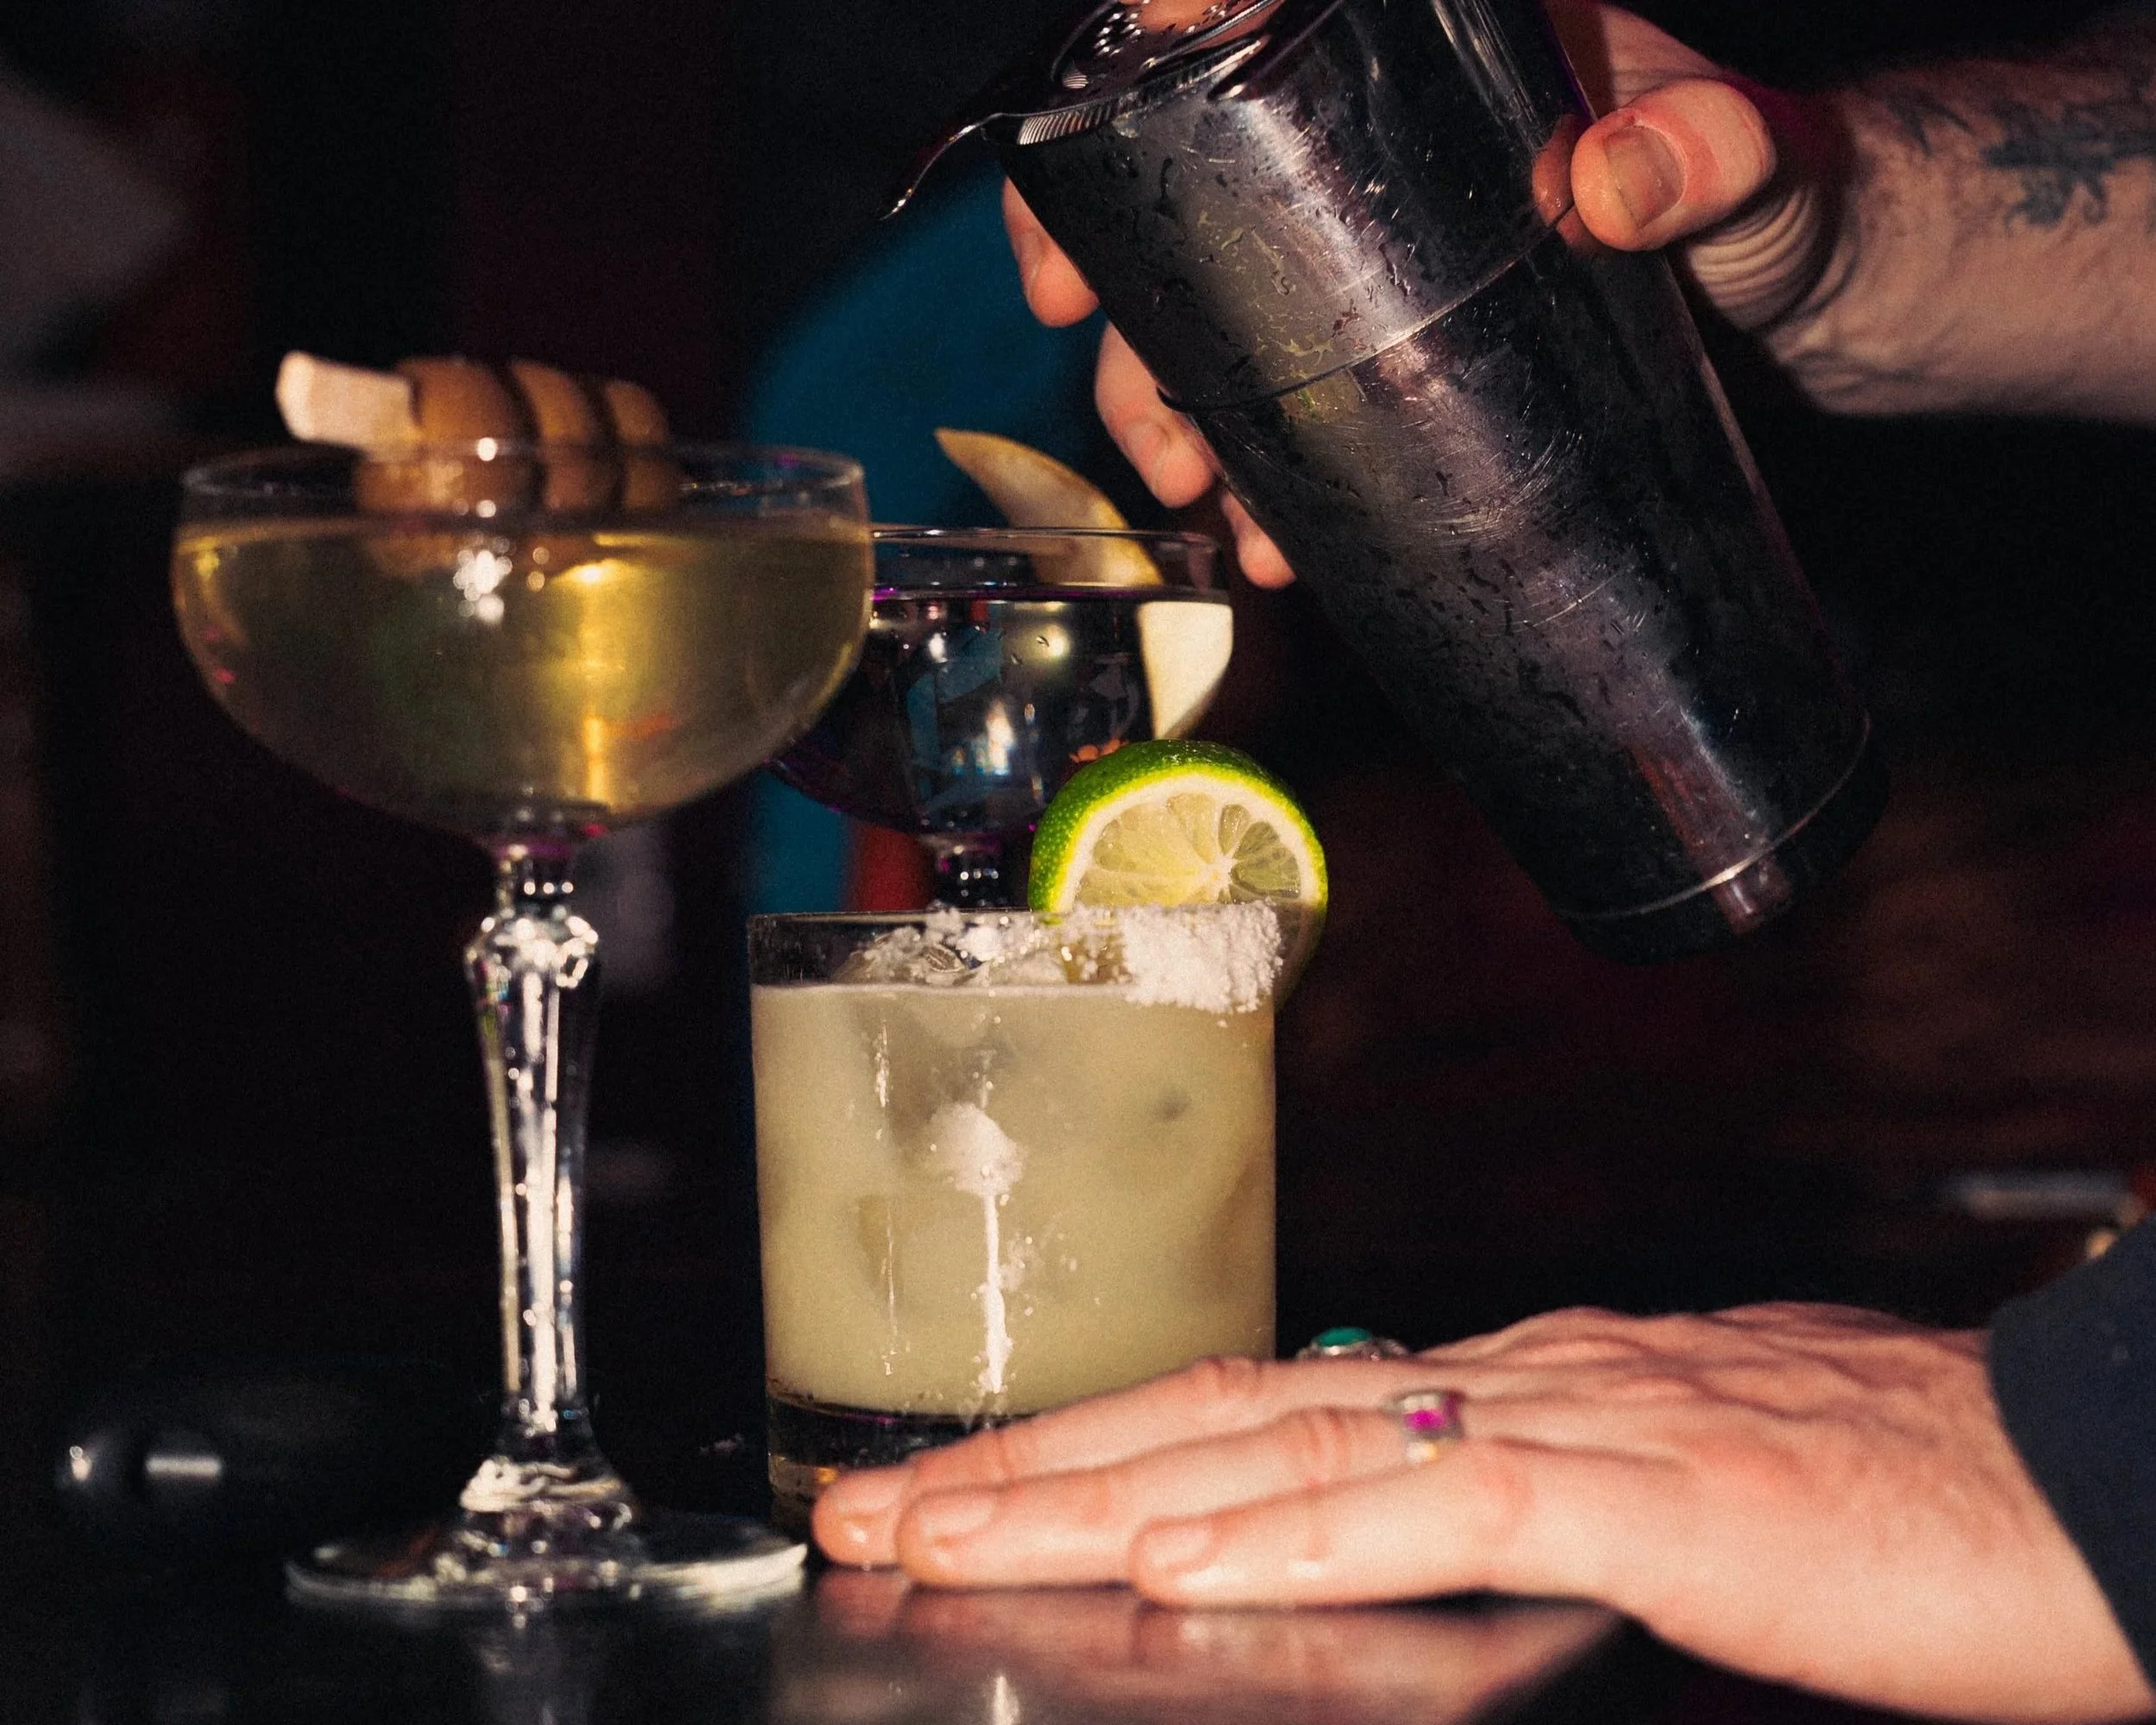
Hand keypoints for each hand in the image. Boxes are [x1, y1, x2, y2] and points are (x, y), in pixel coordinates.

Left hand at [815, 1303, 2152, 1723]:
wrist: (2080, 1474)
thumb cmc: (1897, 1498)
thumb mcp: (1676, 1482)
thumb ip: (1538, 1485)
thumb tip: (1424, 1509)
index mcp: (1514, 1378)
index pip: (1253, 1403)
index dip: (1089, 1444)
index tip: (956, 1486)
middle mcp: (1516, 1372)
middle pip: (1221, 1410)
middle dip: (1028, 1463)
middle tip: (867, 1506)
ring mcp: (1578, 1417)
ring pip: (1286, 1443)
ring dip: (1099, 1494)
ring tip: (946, 1533)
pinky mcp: (1655, 1490)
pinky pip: (1443, 1504)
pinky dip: (1295, 1534)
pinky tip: (1177, 1563)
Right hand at [1005, 2, 1836, 587]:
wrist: (1830, 299)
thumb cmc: (1795, 194)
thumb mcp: (1751, 164)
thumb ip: (1709, 153)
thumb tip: (1618, 176)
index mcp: (1419, 57)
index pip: (1222, 64)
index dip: (1105, 155)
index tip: (1066, 268)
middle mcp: (1375, 148)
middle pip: (1187, 221)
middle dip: (1137, 345)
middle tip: (1160, 452)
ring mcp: (1381, 254)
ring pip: (1226, 323)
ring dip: (1190, 425)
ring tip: (1212, 513)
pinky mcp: (1407, 343)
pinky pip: (1300, 400)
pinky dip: (1271, 473)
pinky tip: (1276, 543)